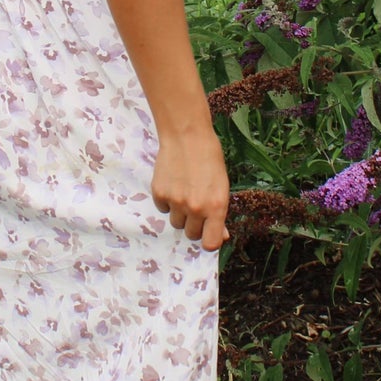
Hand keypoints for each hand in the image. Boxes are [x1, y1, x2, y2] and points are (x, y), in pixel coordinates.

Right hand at [150, 125, 230, 251]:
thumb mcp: (222, 186)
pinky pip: (163, 209)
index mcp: (216, 207)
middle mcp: (196, 208)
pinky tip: (174, 183)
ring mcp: (175, 202)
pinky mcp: (159, 194)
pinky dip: (168, 201)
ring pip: (176, 223)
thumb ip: (220, 213)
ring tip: (185, 191)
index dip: (209, 240)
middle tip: (197, 206)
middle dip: (195, 225)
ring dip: (181, 214)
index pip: (210, 243)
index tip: (209, 234)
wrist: (186, 136)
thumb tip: (221, 236)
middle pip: (192, 234)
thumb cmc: (209, 159)